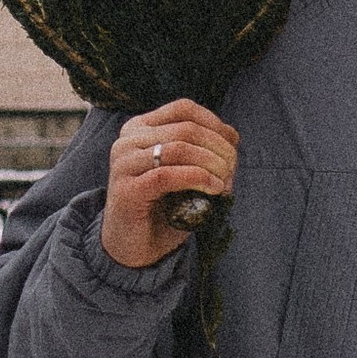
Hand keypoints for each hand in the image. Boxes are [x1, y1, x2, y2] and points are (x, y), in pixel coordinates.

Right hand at [101, 101, 238, 268]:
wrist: (136, 248)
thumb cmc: (165, 208)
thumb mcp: (187, 172)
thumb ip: (204, 150)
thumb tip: (233, 135)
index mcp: (140, 128)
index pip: (184, 109)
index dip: (215, 124)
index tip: (232, 148)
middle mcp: (127, 140)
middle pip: (186, 129)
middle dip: (219, 149)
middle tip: (232, 171)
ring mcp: (124, 163)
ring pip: (179, 148)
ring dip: (213, 164)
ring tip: (225, 183)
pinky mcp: (126, 190)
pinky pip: (168, 175)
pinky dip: (198, 178)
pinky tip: (214, 189)